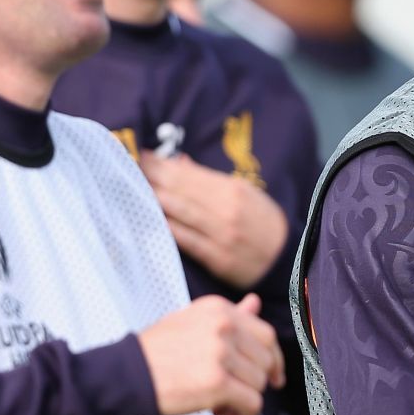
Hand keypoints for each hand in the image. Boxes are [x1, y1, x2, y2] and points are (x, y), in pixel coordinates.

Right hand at [138, 294, 284, 414]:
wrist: (126, 375)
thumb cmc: (156, 353)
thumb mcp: (190, 322)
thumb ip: (228, 316)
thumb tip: (255, 303)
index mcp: (218, 309)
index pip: (266, 334)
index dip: (273, 359)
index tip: (273, 376)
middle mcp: (223, 326)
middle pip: (266, 360)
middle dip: (256, 382)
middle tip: (233, 393)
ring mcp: (221, 354)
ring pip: (259, 384)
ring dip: (244, 400)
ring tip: (219, 403)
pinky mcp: (217, 383)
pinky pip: (252, 404)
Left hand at [140, 152, 288, 288]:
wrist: (287, 259)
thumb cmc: (262, 223)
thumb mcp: (244, 192)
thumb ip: (209, 179)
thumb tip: (179, 161)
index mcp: (232, 189)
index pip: (188, 173)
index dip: (161, 163)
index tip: (140, 155)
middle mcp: (226, 209)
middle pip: (180, 189)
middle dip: (152, 176)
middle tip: (126, 166)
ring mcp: (221, 234)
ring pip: (181, 212)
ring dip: (154, 198)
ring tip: (130, 188)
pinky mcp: (218, 258)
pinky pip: (187, 241)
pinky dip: (168, 229)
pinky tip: (150, 220)